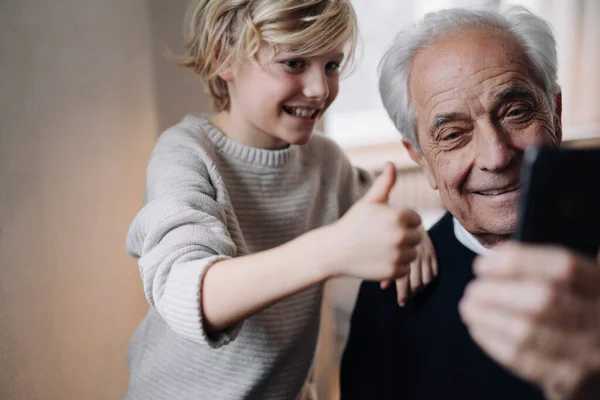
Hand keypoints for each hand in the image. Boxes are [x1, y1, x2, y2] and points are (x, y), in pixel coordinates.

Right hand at [327, 162, 421, 280]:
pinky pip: (404, 269)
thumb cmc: (353, 223)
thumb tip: (391, 164)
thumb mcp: (369, 202)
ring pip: (412, 254)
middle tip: (382, 238)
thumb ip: (385, 184)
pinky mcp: (393, 272)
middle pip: (417, 237)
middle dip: (403, 237)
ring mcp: (397, 255)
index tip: (385, 224)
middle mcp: (400, 236)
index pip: (416, 220)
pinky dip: (395, 267)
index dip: (402, 221)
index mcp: (399, 216)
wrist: (335, 250)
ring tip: (380, 249)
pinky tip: (379, 260)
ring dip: (401, 253)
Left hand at [382, 224, 437, 305]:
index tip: (401, 302)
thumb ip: (384, 265)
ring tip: (414, 292)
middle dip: (411, 293)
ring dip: (421, 288)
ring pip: (426, 278)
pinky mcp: (432, 251)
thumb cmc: (390, 233)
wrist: (405, 216)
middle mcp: (414, 254)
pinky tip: (423, 283)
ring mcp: (425, 253)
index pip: (403, 279)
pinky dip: (429, 279)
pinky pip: (434, 270)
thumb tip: (383, 287)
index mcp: (400, 253)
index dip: (403, 293)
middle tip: (406, 299)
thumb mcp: (383, 246)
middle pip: (416, 282)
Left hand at [459, 243, 599, 399]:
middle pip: (542, 299)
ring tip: (469, 306)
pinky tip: (478, 327)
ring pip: (527, 332)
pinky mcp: (567, 380)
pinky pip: (521, 359)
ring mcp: (586, 353)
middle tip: (473, 289)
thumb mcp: (580, 285)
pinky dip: (492, 340)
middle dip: (496, 291)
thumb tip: (497, 255)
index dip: (516, 261)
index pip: (562, 267)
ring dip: (486, 316)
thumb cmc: (579, 314)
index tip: (483, 264)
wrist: (599, 364)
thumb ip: (547, 268)